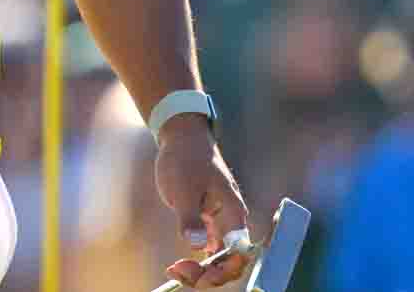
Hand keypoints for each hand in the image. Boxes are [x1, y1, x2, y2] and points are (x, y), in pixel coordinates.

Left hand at [155, 116, 250, 287]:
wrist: (182, 138)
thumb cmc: (185, 159)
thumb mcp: (183, 188)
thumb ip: (190, 218)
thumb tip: (198, 246)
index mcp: (233, 212)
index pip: (238, 254)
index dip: (221, 270)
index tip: (198, 273)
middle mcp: (232, 221)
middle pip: (231, 262)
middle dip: (209, 275)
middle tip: (179, 273)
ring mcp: (221, 223)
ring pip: (219, 259)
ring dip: (201, 272)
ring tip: (175, 271)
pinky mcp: (209, 222)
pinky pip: (210, 251)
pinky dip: (197, 262)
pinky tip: (179, 266)